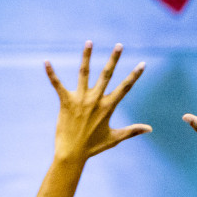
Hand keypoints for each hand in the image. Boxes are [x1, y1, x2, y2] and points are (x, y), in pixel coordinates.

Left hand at [46, 41, 150, 162]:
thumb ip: (132, 131)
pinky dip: (51, 73)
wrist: (72, 153)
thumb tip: (150, 128)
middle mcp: (95, 100)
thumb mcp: (115, 138)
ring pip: (84, 73)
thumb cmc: (93, 147)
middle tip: (119, 45)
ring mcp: (80, 100)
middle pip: (106, 75)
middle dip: (113, 59)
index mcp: (108, 107)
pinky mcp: (65, 102)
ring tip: (89, 42)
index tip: (143, 63)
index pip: (125, 88)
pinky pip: (57, 84)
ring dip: (86, 57)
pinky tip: (46, 62)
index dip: (135, 75)